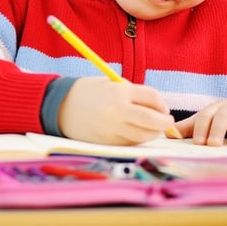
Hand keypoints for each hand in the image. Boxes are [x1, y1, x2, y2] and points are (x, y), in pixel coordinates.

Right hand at [57, 77, 175, 144]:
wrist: (60, 106)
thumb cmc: (88, 92)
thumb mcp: (110, 84)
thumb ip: (132, 93)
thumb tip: (157, 107)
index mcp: (120, 91)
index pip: (152, 97)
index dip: (162, 104)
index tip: (164, 108)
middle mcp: (118, 110)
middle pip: (152, 119)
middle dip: (164, 122)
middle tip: (167, 122)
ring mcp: (112, 128)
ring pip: (143, 135)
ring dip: (153, 133)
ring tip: (154, 129)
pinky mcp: (107, 141)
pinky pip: (130, 142)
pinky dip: (137, 139)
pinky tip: (137, 133)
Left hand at [173, 98, 226, 148]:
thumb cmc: (222, 118)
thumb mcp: (205, 120)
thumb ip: (187, 128)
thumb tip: (167, 133)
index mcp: (214, 109)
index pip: (205, 116)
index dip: (201, 128)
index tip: (198, 142)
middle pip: (223, 116)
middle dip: (217, 129)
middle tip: (213, 144)